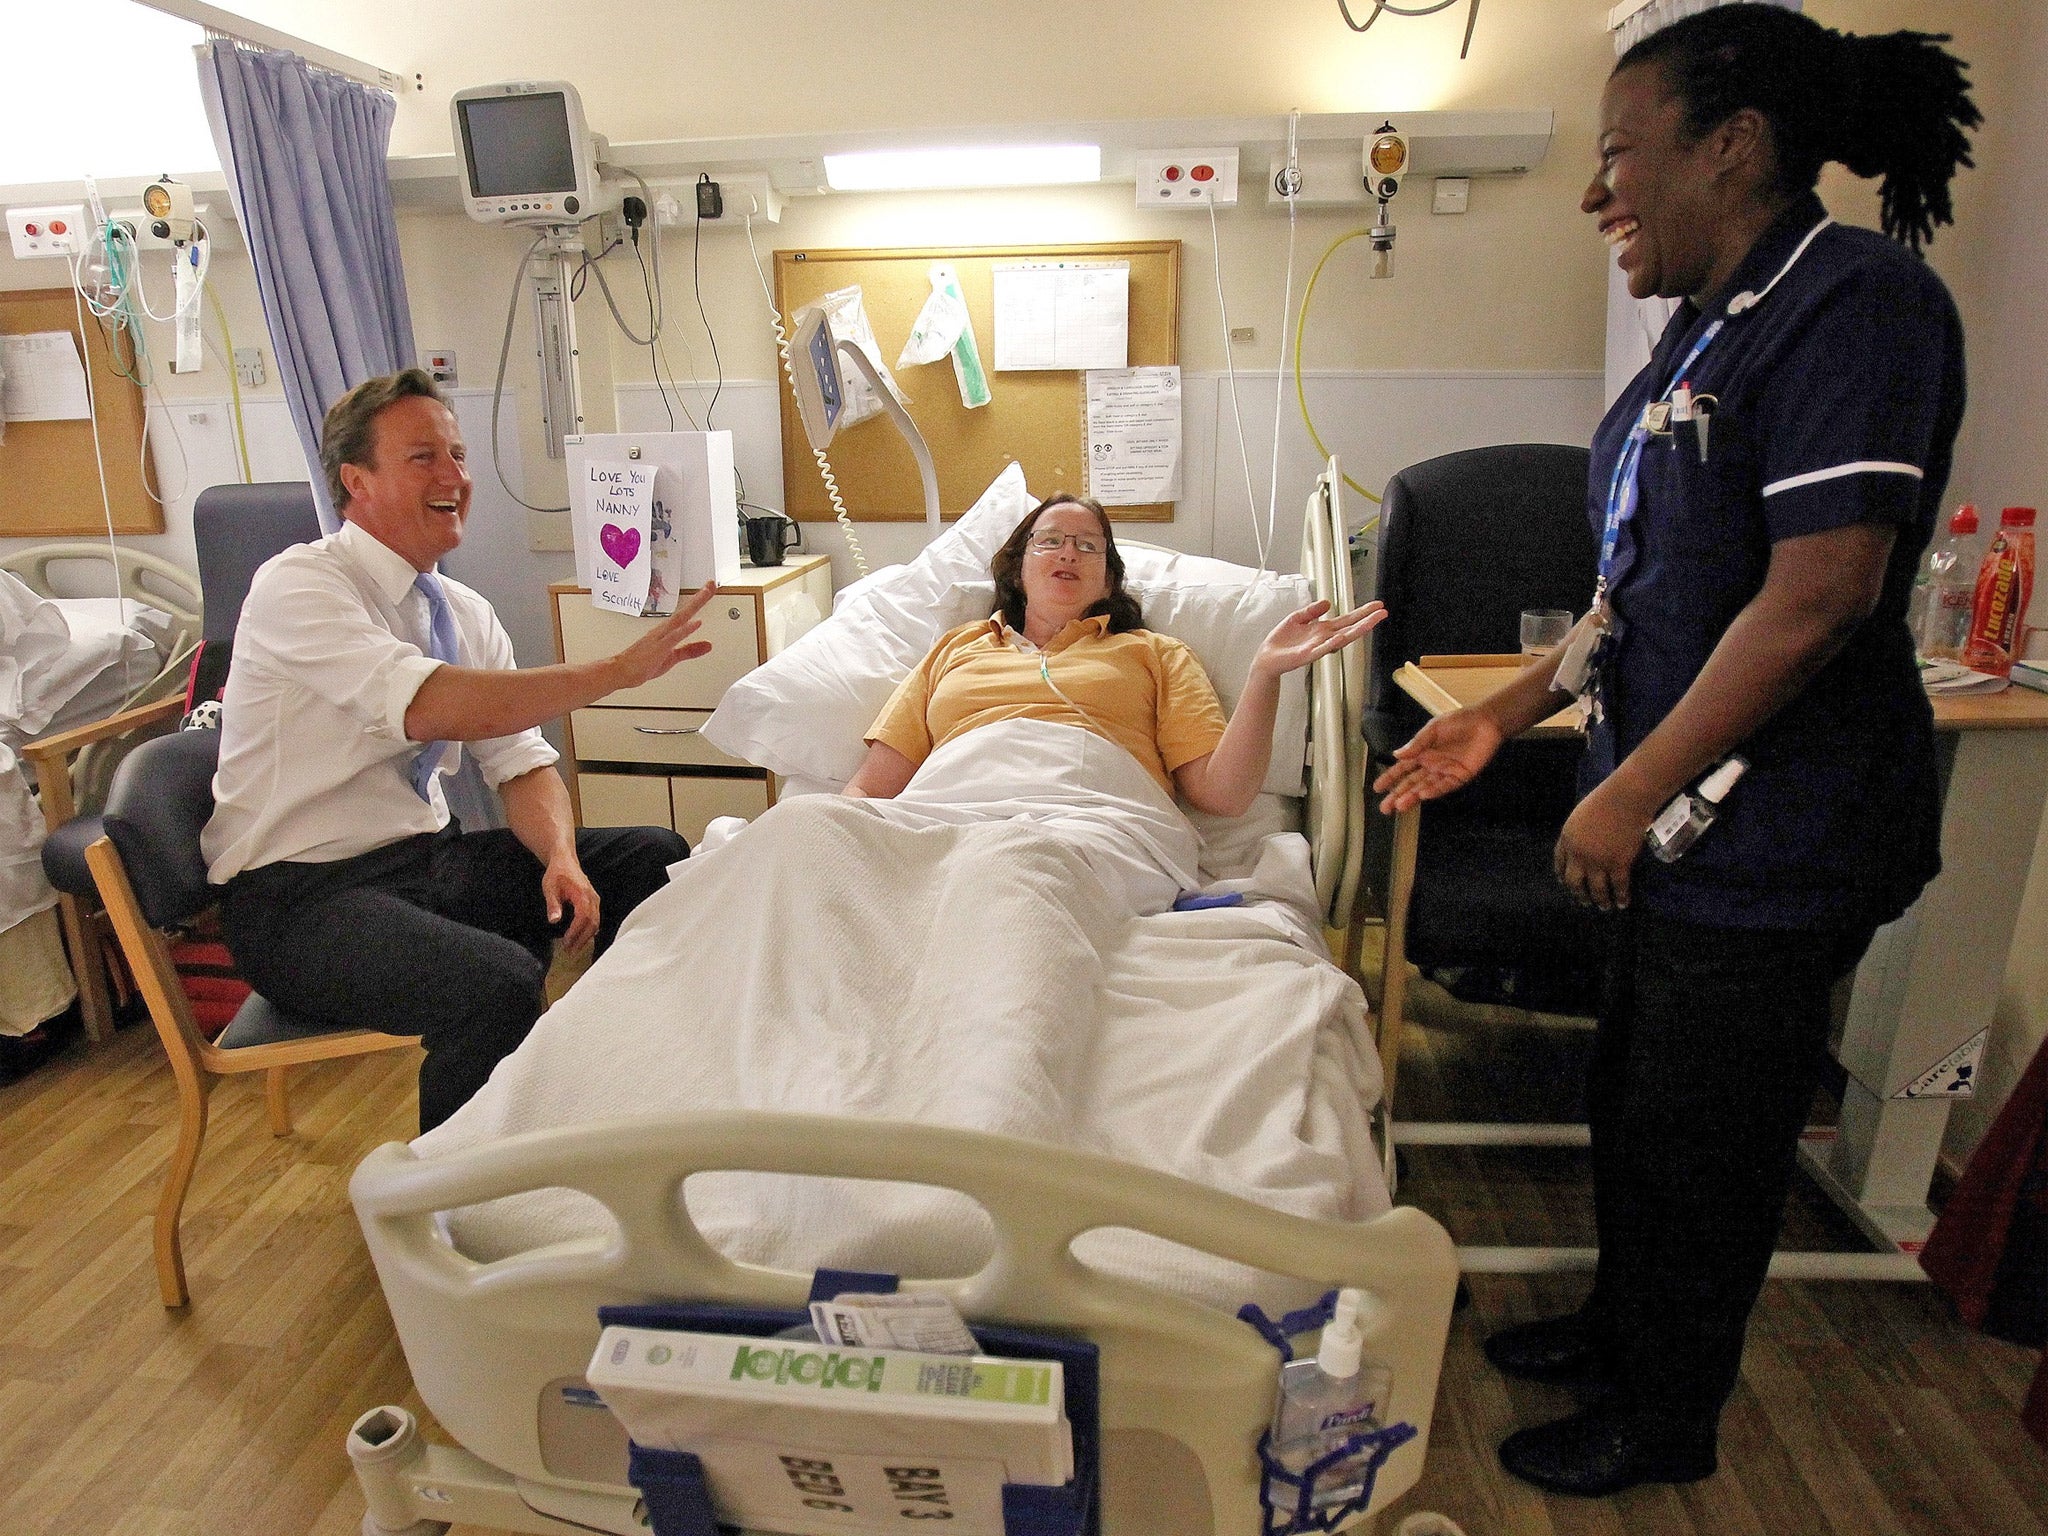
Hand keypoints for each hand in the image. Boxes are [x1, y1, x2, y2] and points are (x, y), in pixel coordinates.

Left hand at [541, 854, 599, 950]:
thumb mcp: (550, 887)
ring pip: (596, 923)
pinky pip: (595, 919)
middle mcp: (592, 898)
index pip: (583, 917)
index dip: (575, 932)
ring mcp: (595, 900)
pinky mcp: (594, 902)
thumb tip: (554, 920)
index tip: (566, 943)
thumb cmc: (556, 873)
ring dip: (586, 937)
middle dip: (581, 939)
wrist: (565, 860)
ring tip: (574, 949)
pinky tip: (581, 938)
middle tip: (570, 952)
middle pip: (592, 923)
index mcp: (582, 894)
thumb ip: (553, 904)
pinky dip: (589, 931)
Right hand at [611, 583, 717, 689]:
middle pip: (685, 610)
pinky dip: (684, 629)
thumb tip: (708, 645)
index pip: (686, 613)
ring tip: (706, 593)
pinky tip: (694, 623)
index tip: (709, 588)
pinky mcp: (658, 648)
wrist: (621, 671)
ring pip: (680, 617)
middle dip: (700, 597)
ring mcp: (660, 637)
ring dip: (694, 605)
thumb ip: (690, 650)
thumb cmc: (641, 664)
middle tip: (711, 584)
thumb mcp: (672, 657)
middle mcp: (664, 630)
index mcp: (667, 631)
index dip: (699, 600)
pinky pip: (673, 637)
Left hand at [1253, 599, 1387, 677]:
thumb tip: (1327, 602)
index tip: (1377, 606)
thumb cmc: (1282, 641)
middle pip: (1350, 628)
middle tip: (1383, 613)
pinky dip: (1331, 644)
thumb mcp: (1297, 618)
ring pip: (1341, 638)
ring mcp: (1318, 647)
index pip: (1347, 619)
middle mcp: (1324, 638)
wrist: (1267, 657)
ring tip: (1370, 623)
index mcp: (1323, 629)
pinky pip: (1322, 649)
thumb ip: (1312, 610)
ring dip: (1356, 631)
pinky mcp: (1307, 655)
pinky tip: (1341, 638)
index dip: (1362, 612)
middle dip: (1367, 620)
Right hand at [1375, 707, 1504, 812]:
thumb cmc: (1459, 722)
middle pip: (1411, 783)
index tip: (1377, 789)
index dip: (1390, 778)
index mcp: (1422, 752)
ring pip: (1424, 787)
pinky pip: (1444, 786)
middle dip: (1397, 795)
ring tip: (1399, 806)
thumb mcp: (1434, 728)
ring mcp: (1444, 772)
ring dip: (1412, 797)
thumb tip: (1396, 754)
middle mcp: (1431, 765)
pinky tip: (1422, 795)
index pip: (1402, 768)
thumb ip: (1417, 743)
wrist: (1486, 723)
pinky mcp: (1459, 777)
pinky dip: (1433, 791)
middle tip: (1385, 808)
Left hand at [1553, 778, 1656, 911]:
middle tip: (1584, 902)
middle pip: (1574, 882)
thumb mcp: (1579, 816)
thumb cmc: (1604, 801)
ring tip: (1604, 907)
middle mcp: (1579, 855)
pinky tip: (1623, 903)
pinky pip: (1619, 886)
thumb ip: (1577, 833)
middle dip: (1579, 894)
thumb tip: (1581, 846)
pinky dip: (1621, 897)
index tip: (1565, 884)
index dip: (1562, 875)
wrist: (1624, 800)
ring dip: (1600, 901)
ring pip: (1597, 889)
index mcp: (1567, 840)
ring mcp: (1599, 862)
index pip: (1559, 863)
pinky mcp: (1619, 864)